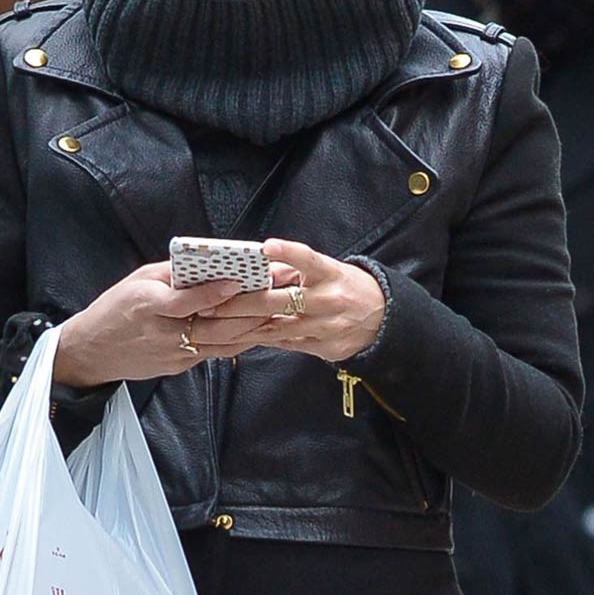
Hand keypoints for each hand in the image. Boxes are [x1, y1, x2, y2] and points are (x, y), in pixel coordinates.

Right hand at [53, 262, 295, 386]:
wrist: (94, 351)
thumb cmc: (115, 308)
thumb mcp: (137, 280)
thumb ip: (172, 274)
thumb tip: (208, 262)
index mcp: (147, 306)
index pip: (186, 301)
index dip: (215, 292)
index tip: (240, 280)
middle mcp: (163, 333)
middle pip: (215, 326)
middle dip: (251, 310)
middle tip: (279, 293)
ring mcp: (174, 354)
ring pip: (222, 343)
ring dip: (253, 328)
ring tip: (280, 311)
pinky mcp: (180, 366)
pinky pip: (215, 352)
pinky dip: (239, 340)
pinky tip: (259, 328)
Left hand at [193, 239, 385, 363]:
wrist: (382, 317)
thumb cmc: (345, 287)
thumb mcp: (326, 270)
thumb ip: (292, 270)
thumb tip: (256, 267)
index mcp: (329, 273)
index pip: (307, 260)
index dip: (288, 253)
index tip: (267, 247)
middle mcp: (328, 300)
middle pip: (278, 302)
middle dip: (240, 304)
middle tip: (210, 304)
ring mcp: (325, 327)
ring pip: (276, 328)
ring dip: (242, 327)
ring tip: (213, 325)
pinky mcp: (324, 347)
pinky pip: (285, 344)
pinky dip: (260, 340)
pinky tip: (236, 339)